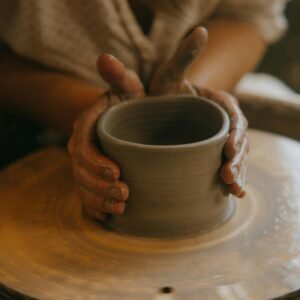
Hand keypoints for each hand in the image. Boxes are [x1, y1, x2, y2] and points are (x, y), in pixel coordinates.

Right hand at [68, 54, 144, 220]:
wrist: (133, 117)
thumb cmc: (133, 101)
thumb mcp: (129, 86)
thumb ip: (119, 76)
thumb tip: (105, 58)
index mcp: (88, 126)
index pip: (83, 147)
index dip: (95, 162)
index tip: (116, 172)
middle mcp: (84, 147)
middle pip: (81, 172)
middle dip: (99, 186)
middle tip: (124, 195)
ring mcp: (88, 165)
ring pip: (84, 187)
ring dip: (99, 200)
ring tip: (121, 208)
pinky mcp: (95, 178)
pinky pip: (89, 196)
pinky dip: (97, 208)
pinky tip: (110, 217)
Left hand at [150, 27, 247, 196]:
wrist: (158, 107)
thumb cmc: (164, 90)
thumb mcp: (169, 73)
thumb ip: (181, 56)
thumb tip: (195, 31)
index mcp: (216, 102)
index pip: (233, 116)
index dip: (235, 132)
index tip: (229, 148)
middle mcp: (221, 121)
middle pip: (238, 139)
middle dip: (237, 159)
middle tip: (228, 176)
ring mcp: (217, 138)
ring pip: (235, 156)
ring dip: (237, 172)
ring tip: (233, 188)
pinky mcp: (211, 152)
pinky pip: (226, 165)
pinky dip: (230, 178)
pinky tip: (231, 192)